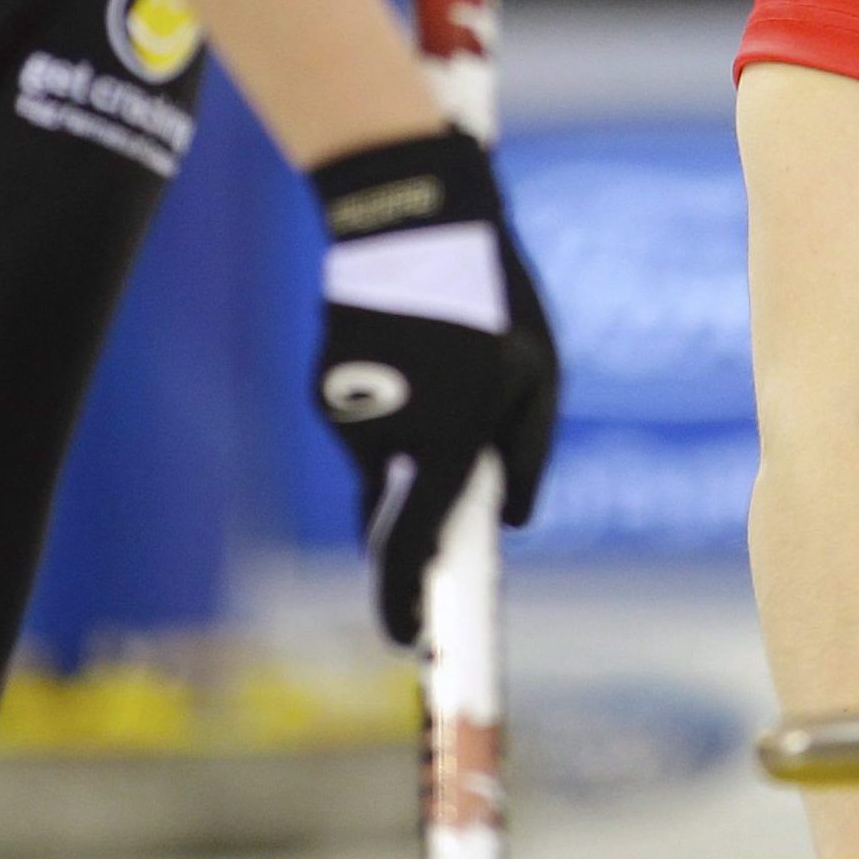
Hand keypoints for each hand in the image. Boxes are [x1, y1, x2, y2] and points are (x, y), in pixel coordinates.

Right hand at [309, 128, 559, 644]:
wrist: (405, 214)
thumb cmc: (490, 295)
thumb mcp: (536, 375)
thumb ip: (526, 456)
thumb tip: (513, 520)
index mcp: (444, 440)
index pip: (415, 544)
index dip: (407, 601)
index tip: (405, 643)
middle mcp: (385, 437)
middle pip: (395, 512)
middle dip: (422, 509)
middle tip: (456, 461)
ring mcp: (345, 412)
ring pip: (382, 464)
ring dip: (415, 444)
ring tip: (451, 366)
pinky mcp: (323, 387)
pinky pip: (364, 423)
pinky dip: (392, 408)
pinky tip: (419, 350)